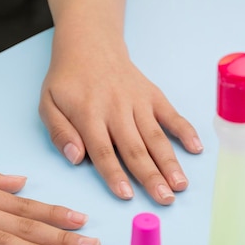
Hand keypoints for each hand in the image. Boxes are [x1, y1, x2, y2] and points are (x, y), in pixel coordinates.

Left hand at [39, 13, 202, 204]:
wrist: (90, 44)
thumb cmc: (67, 81)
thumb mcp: (48, 104)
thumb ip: (60, 133)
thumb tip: (76, 157)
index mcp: (88, 114)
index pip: (103, 150)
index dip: (115, 175)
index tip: (127, 195)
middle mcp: (116, 109)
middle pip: (135, 148)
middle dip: (150, 176)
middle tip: (164, 199)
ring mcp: (138, 101)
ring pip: (156, 136)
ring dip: (170, 162)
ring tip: (180, 185)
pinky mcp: (152, 95)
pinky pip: (171, 114)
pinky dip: (185, 130)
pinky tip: (196, 148)